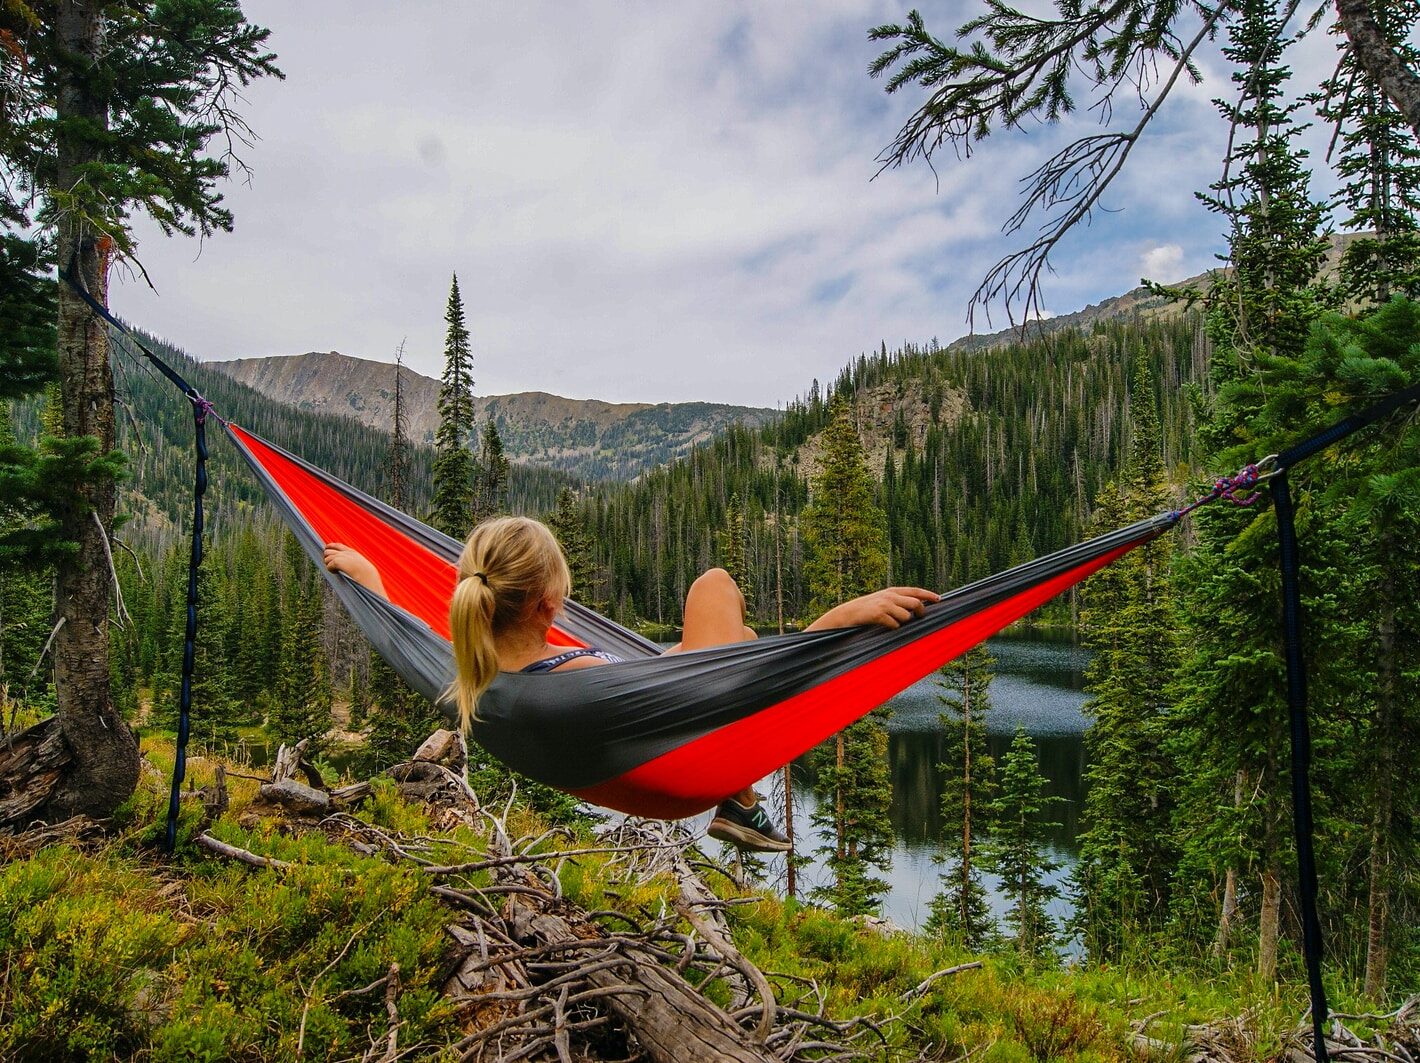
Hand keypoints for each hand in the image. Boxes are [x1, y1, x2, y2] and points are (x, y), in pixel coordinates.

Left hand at [322, 542, 386, 598]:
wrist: (367, 575)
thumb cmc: (367, 574)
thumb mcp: (362, 566)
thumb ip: (355, 563)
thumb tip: (350, 568)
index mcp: (352, 552)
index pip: (338, 545)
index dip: (331, 547)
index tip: (327, 550)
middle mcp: (345, 552)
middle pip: (328, 551)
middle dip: (327, 558)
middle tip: (331, 565)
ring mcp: (341, 556)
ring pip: (326, 558)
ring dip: (328, 564)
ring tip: (334, 570)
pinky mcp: (337, 562)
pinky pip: (328, 565)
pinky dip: (330, 570)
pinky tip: (336, 573)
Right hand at [806, 587, 939, 630]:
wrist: (845, 615)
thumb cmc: (865, 610)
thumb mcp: (881, 601)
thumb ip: (896, 602)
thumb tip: (915, 608)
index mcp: (891, 591)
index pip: (915, 591)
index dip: (928, 595)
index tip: (939, 599)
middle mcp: (889, 595)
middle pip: (915, 603)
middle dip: (921, 612)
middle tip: (921, 618)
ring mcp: (884, 604)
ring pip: (906, 616)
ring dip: (903, 623)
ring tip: (892, 623)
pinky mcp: (878, 614)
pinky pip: (895, 625)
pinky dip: (892, 628)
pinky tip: (885, 627)